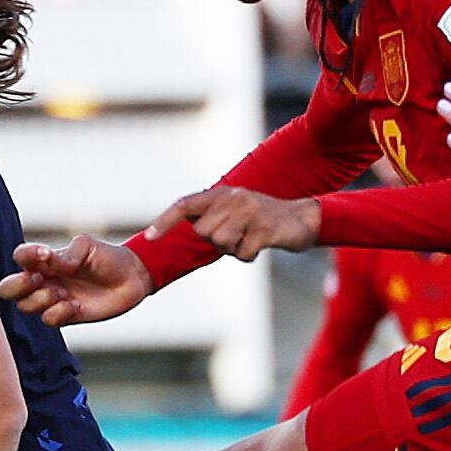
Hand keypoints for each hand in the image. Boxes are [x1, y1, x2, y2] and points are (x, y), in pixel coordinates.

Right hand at [2, 232, 150, 324]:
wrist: (132, 278)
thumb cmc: (108, 258)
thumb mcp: (87, 247)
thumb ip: (66, 254)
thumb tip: (48, 259)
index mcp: (46, 260)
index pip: (20, 258)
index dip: (24, 257)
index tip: (44, 255)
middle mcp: (45, 280)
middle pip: (9, 288)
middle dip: (17, 286)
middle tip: (39, 280)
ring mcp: (53, 299)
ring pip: (26, 306)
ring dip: (41, 299)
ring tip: (62, 293)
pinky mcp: (66, 316)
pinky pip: (48, 319)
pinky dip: (58, 312)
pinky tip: (75, 305)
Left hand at [164, 186, 318, 257]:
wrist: (301, 218)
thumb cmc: (259, 220)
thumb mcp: (231, 212)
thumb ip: (208, 217)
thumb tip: (176, 226)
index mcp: (221, 194)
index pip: (185, 205)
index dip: (165, 221)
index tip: (149, 237)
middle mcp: (233, 197)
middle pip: (204, 232)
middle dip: (217, 241)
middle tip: (237, 235)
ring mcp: (250, 211)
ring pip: (222, 243)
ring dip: (234, 249)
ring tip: (249, 238)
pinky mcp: (265, 228)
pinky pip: (243, 254)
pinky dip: (249, 256)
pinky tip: (262, 244)